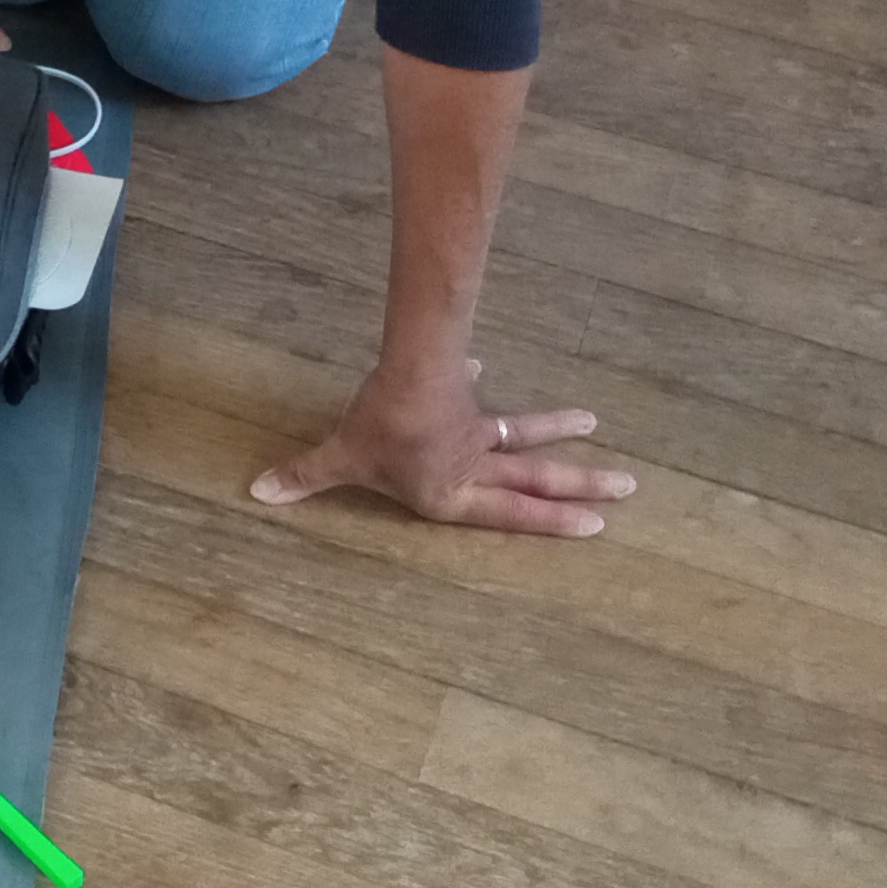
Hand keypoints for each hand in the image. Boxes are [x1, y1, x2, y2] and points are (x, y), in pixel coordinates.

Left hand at [252, 357, 634, 537]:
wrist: (407, 378)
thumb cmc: (380, 431)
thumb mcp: (341, 459)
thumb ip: (306, 477)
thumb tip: (259, 491)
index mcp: (453, 495)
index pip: (510, 513)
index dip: (549, 521)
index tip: (595, 524)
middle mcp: (473, 467)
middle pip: (537, 478)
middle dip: (582, 484)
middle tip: (628, 486)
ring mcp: (473, 431)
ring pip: (525, 436)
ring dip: (559, 431)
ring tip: (597, 426)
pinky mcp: (462, 397)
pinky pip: (474, 392)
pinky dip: (473, 377)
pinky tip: (479, 363)